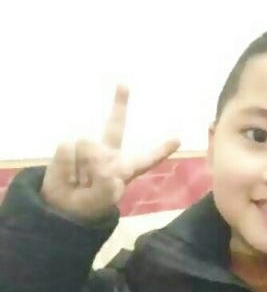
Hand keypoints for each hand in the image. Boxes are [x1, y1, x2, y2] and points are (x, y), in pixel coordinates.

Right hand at [41, 85, 180, 221]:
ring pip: (88, 147)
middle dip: (119, 104)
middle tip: (124, 85)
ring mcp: (89, 148)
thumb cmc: (89, 203)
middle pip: (115, 125)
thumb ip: (106, 185)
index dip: (162, 150)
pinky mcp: (69, 147)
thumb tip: (100, 163)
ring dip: (83, 169)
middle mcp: (109, 153)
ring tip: (81, 181)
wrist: (63, 206)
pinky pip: (70, 151)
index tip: (178, 139)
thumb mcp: (103, 201)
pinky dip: (68, 167)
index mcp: (125, 168)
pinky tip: (70, 176)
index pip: (148, 158)